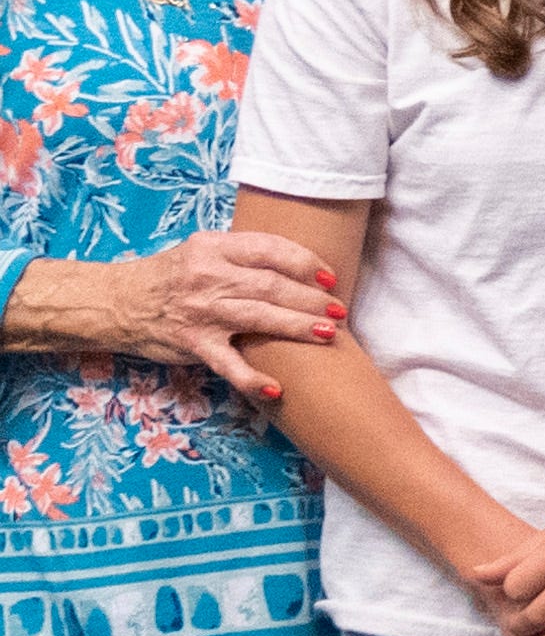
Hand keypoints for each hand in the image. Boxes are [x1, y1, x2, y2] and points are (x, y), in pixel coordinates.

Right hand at [119, 232, 344, 390]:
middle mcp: (208, 277)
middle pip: (270, 284)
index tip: (328, 276)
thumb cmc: (170, 276)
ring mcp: (200, 312)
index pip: (270, 249)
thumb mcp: (202, 250)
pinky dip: (251, 377)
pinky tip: (275, 388)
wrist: (115, 302)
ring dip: (297, 327)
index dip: (305, 261)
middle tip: (339, 309)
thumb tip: (301, 260)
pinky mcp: (192, 344)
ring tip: (329, 335)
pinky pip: (227, 363)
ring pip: (258, 317)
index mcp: (214, 247)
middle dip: (311, 298)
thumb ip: (243, 253)